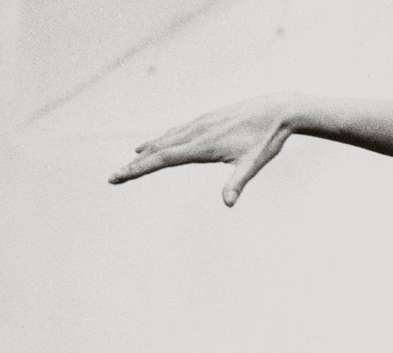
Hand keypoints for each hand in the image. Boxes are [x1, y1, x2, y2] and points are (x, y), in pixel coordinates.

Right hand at [108, 94, 297, 205]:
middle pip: (158, 150)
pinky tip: (158, 143)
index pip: (163, 159)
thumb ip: (238, 183)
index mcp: (203, 145)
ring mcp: (200, 123)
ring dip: (147, 151)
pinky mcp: (207, 120)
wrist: (278, 109)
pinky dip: (163, 139)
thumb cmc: (267, 139)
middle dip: (135, 165)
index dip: (138, 169)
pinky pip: (177, 131)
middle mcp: (196, 131)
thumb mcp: (254, 164)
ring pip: (166, 139)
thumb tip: (228, 203)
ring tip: (131, 161)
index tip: (118, 176)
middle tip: (113, 178)